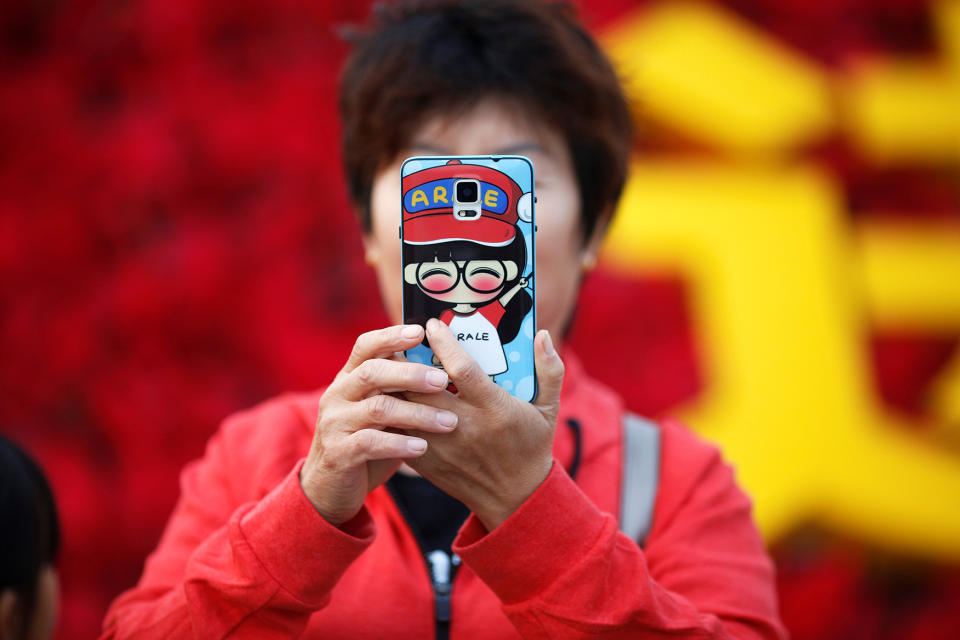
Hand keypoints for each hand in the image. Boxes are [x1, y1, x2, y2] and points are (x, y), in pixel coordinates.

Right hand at [300, 324, 458, 526]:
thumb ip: (397, 390)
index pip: (365, 346)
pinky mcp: (338, 453)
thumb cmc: (366, 442)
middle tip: (443, 381)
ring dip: (417, 414)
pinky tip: (422, 446)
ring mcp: (335, 424)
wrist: (329, 487)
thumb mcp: (379, 411)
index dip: (391, 336)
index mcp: (348, 379)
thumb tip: (442, 368)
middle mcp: (337, 395)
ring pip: (378, 409)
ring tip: (448, 422)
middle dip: (411, 374)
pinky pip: (371, 443)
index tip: (420, 331)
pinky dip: (400, 443)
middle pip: (372, 373)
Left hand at [404, 318, 564, 530]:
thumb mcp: (548, 409)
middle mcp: (465, 427)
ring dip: (396, 383)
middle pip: (424, 387)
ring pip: (406, 408)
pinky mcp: (426, 461)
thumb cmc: (531, 446)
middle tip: (402, 338)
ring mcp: (442, 446)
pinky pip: (401, 430)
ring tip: (391, 361)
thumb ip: (550, 370)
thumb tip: (542, 334)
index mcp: (494, 409)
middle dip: (409, 359)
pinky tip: (390, 393)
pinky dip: (393, 410)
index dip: (444, 344)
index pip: (461, 370)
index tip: (433, 324)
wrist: (515, 498)